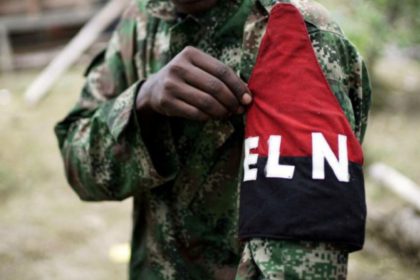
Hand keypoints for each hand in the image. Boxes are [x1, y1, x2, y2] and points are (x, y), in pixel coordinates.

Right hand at [136, 46, 251, 120]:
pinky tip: (214, 117)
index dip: (238, 86)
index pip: (222, 70)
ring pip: (206, 102)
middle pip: (215, 86)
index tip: (247, 98)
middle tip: (239, 109)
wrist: (154, 89)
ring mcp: (170, 84)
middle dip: (231, 101)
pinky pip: (195, 113)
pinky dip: (209, 117)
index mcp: (190, 54)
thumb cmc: (186, 78)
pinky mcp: (166, 101)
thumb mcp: (198, 68)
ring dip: (222, 111)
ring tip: (228, 114)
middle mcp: (178, 66)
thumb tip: (246, 95)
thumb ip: (219, 76)